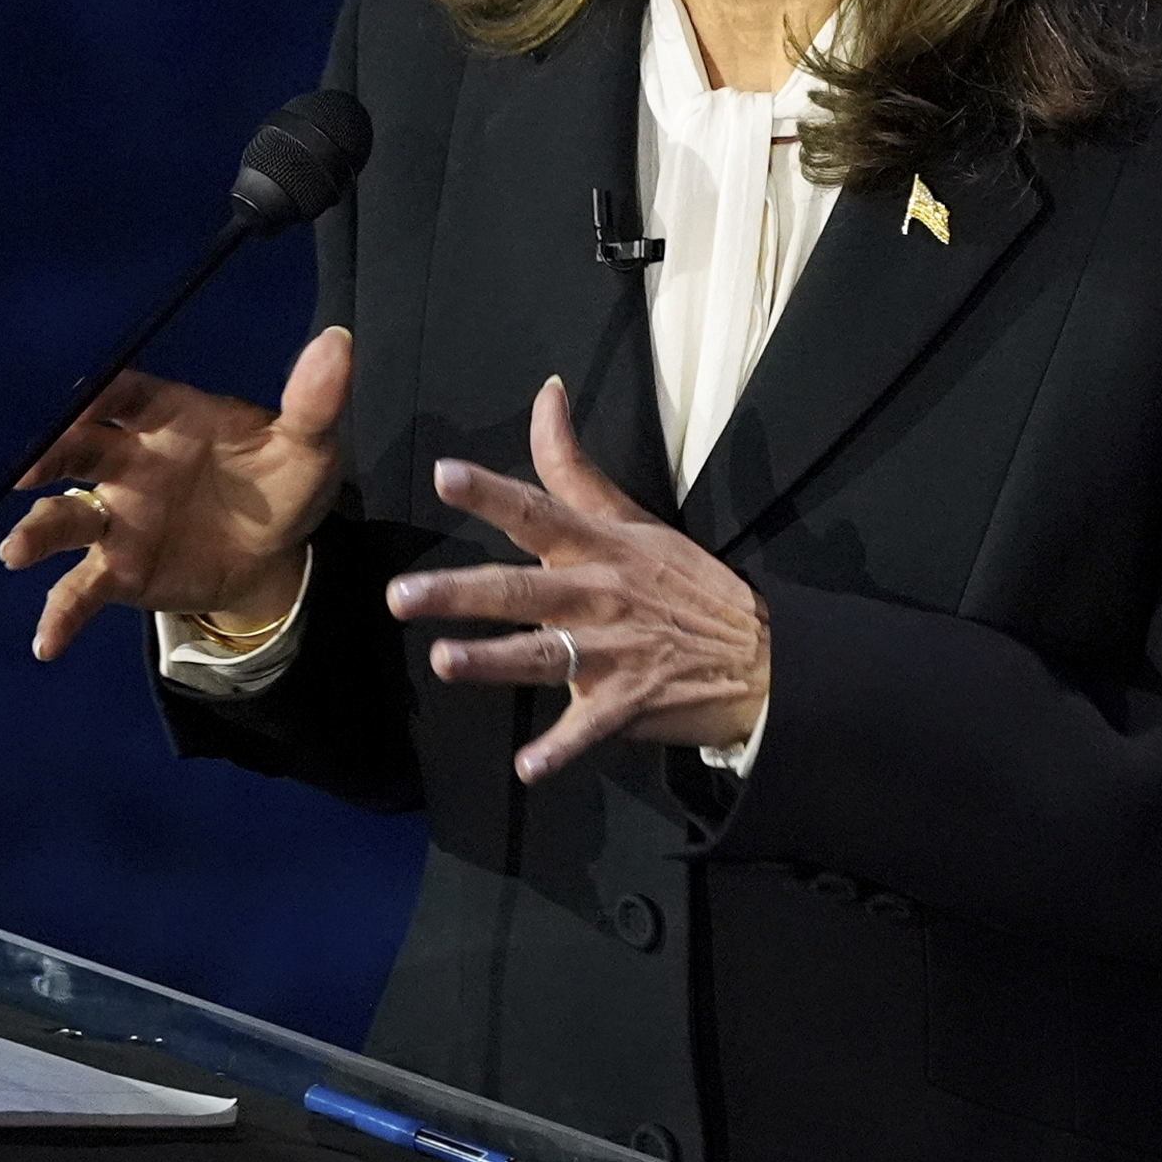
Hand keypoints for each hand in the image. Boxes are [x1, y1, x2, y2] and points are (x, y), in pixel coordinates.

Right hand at [0, 325, 351, 661]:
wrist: (277, 553)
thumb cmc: (280, 483)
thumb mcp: (308, 446)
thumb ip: (314, 401)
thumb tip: (339, 341)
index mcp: (168, 418)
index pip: (127, 395)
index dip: (105, 395)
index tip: (88, 400)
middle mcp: (130, 462)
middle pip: (80, 451)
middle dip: (51, 456)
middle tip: (28, 470)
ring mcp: (119, 518)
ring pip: (66, 518)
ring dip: (38, 532)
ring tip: (15, 553)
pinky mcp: (119, 570)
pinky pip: (82, 590)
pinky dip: (61, 615)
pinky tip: (47, 644)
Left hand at [387, 378, 766, 783]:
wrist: (762, 656)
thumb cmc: (684, 581)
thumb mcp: (631, 516)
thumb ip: (572, 463)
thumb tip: (545, 392)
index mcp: (596, 547)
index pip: (535, 511)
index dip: (490, 493)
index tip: (444, 476)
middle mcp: (596, 595)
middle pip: (519, 590)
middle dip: (458, 594)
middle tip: (399, 598)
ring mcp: (611, 652)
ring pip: (541, 655)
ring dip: (492, 662)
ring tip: (443, 663)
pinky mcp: (626, 705)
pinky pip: (586, 729)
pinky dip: (560, 751)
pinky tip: (527, 769)